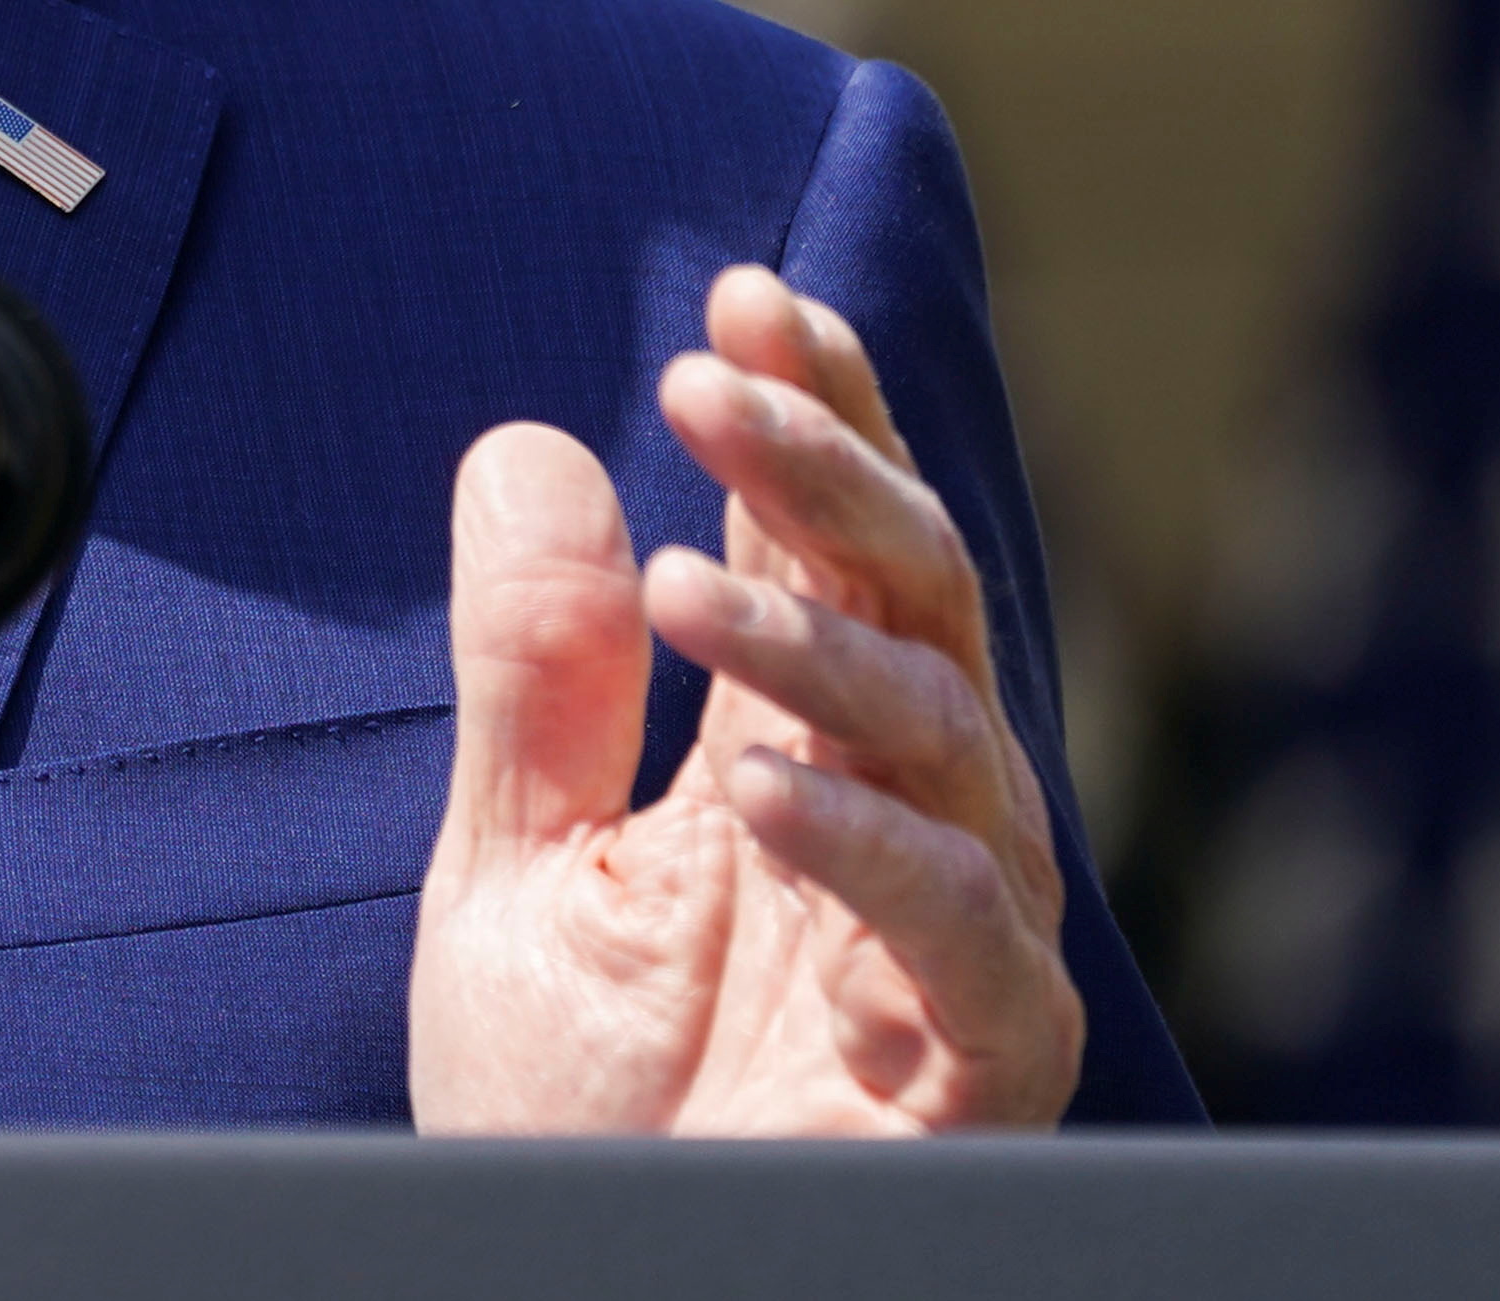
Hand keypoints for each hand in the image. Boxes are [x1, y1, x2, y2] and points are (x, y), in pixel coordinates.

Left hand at [408, 265, 1081, 1132]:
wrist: (583, 1283)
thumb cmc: (571, 1114)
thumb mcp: (516, 868)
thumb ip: (536, 677)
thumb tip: (530, 446)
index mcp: (810, 759)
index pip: (847, 548)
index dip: (822, 416)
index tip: (750, 297)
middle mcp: (910, 827)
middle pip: (921, 601)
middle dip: (828, 472)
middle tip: (709, 375)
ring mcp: (960, 944)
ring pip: (949, 737)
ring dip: (817, 644)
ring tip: (687, 580)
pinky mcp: (983, 1068)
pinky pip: (964, 933)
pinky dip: (865, 846)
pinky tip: (753, 789)